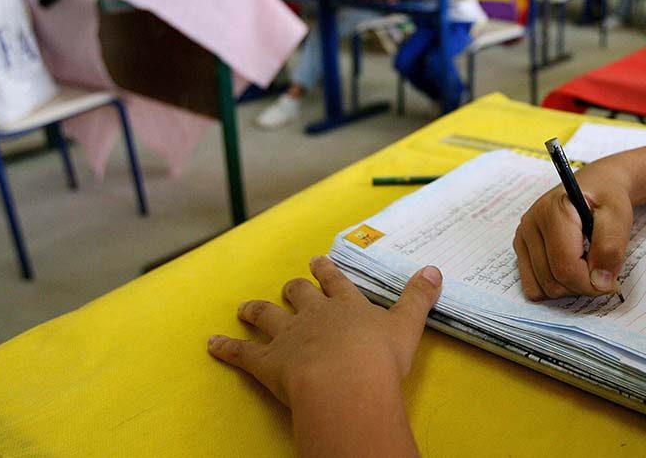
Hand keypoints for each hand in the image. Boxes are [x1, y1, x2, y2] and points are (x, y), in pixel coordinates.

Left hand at [208, 256, 441, 405]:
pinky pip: (242, 353)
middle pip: (299, 295)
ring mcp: (288, 336)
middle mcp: (315, 315)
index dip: (327, 272)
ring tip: (245, 308)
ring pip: (267, 316)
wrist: (345, 383)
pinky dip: (226, 348)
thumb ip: (419, 298)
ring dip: (256, 311)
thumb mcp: (407, 325)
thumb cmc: (379, 358)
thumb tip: (434, 270)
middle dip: (294, 288)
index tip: (318, 261)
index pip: (336, 283)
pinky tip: (212, 344)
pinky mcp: (267, 362)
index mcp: (347, 306)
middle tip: (290, 284)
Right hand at [513, 173, 632, 300]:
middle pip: (553, 281)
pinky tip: (569, 270)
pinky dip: (554, 286)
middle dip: (582, 286)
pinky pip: (533, 286)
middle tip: (602, 274)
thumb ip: (611, 248)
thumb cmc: (606, 198)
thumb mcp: (618, 215)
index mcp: (553, 211)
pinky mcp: (521, 248)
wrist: (595, 186)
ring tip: (585, 267)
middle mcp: (531, 223)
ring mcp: (522, 236)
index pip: (565, 267)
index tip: (611, 282)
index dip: (591, 284)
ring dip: (568, 288)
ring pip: (541, 287)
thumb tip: (599, 283)